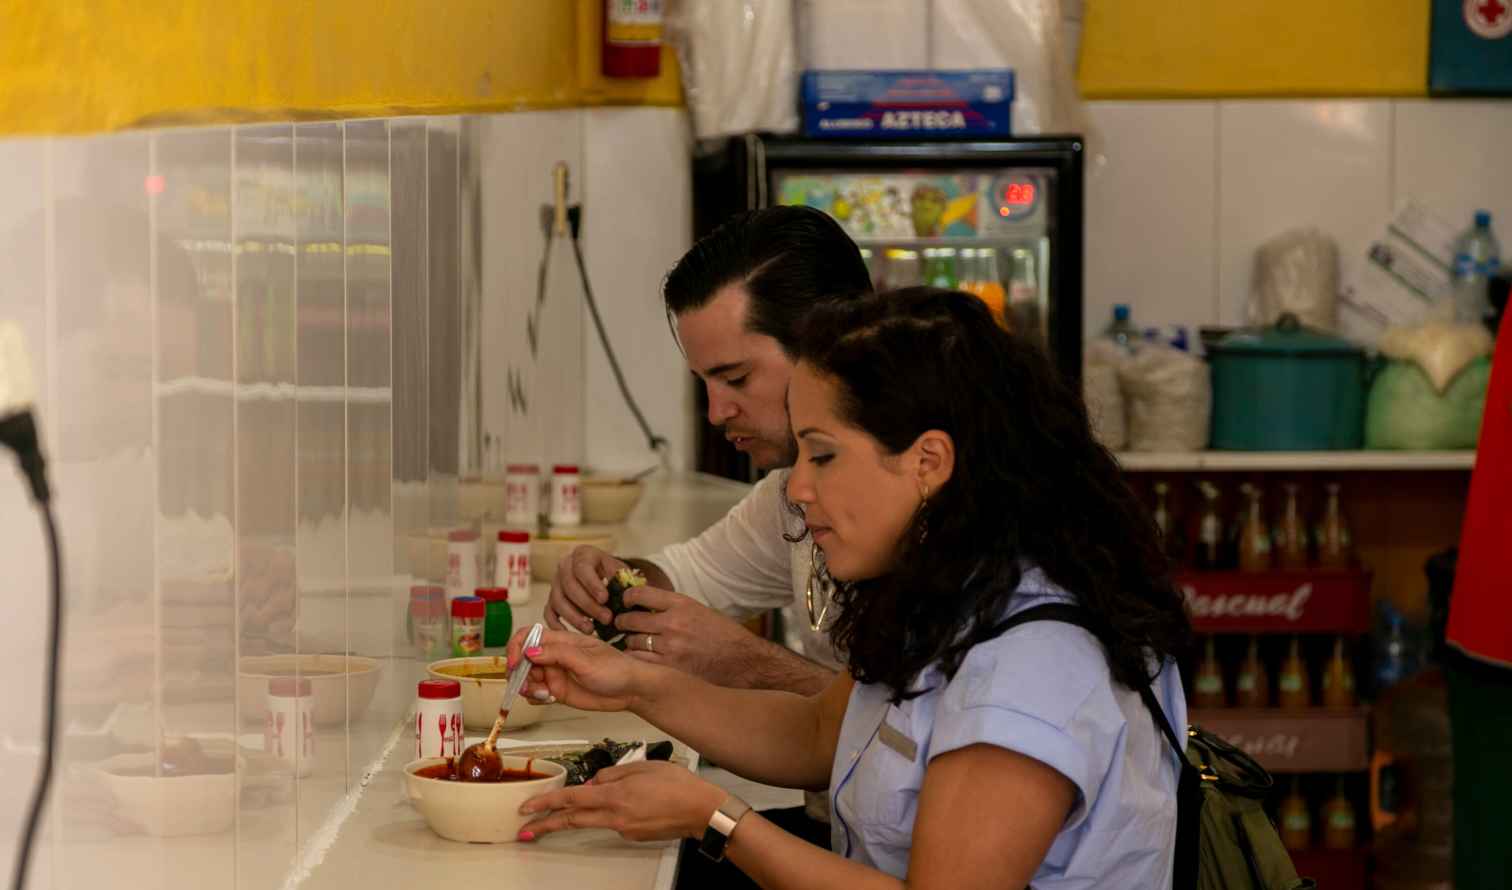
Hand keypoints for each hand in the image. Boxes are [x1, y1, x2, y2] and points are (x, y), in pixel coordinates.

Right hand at [505, 627, 645, 711]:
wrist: (631, 691)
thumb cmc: (616, 669)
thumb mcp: (586, 660)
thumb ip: (558, 654)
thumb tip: (530, 651)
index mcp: (561, 640)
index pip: (528, 636)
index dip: (515, 648)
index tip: (513, 664)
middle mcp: (554, 656)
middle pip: (522, 660)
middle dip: (519, 673)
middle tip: (527, 685)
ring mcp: (555, 674)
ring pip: (526, 678)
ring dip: (527, 687)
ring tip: (543, 694)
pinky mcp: (557, 691)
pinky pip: (536, 693)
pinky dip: (535, 698)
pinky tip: (548, 699)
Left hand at [517, 761, 725, 842]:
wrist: (701, 810)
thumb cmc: (677, 785)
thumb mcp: (642, 766)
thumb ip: (613, 773)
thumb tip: (594, 781)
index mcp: (614, 796)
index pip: (570, 799)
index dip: (546, 804)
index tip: (527, 809)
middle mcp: (614, 816)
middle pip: (572, 820)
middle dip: (546, 825)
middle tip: (526, 830)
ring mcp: (623, 829)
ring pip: (591, 821)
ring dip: (573, 818)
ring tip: (560, 816)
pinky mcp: (633, 835)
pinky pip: (612, 822)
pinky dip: (607, 814)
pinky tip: (621, 804)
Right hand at [544, 545, 626, 634]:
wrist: (602, 577)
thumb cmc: (612, 574)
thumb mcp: (620, 571)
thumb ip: (622, 580)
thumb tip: (624, 595)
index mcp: (582, 554)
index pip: (582, 567)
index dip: (592, 584)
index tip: (605, 598)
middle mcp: (564, 566)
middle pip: (569, 586)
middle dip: (588, 605)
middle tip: (606, 618)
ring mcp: (555, 584)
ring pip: (558, 601)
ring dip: (574, 617)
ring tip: (592, 630)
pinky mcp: (550, 600)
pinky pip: (548, 613)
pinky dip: (557, 625)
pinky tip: (571, 635)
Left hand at [614, 587, 762, 686]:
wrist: (745, 661)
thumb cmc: (723, 636)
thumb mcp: (698, 611)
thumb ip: (672, 608)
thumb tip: (643, 604)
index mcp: (681, 604)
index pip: (639, 594)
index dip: (626, 598)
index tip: (625, 602)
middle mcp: (673, 622)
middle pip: (629, 619)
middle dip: (621, 622)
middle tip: (620, 625)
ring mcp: (670, 647)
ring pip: (631, 643)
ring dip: (628, 643)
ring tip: (632, 644)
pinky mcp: (670, 668)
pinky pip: (640, 662)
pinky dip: (636, 660)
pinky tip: (639, 660)